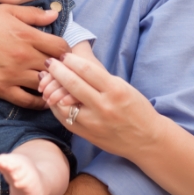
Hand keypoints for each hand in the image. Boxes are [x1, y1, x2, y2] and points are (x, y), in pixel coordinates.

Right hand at [0, 5, 68, 108]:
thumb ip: (33, 14)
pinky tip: (41, 98)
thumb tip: (55, 16)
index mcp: (27, 35)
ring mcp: (13, 74)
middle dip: (60, 70)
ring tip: (51, 84)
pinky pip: (28, 101)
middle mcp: (23, 56)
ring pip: (45, 85)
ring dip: (51, 85)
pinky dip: (38, 102)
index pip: (61, 48)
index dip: (65, 52)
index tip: (61, 54)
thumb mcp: (6, 11)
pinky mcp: (1, 89)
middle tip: (60, 72)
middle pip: (56, 68)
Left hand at [42, 53, 166, 157]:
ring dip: (51, 88)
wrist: (147, 140)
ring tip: (47, 79)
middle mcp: (103, 106)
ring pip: (63, 102)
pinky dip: (55, 105)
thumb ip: (99, 75)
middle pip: (72, 84)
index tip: (63, 55)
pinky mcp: (86, 134)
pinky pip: (63, 117)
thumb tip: (77, 56)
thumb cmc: (136, 109)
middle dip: (56, 70)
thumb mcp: (123, 86)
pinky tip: (52, 96)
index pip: (86, 70)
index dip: (71, 59)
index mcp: (116, 90)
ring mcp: (93, 122)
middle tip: (49, 62)